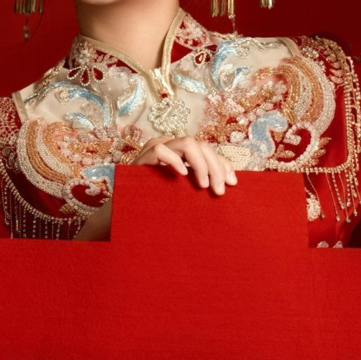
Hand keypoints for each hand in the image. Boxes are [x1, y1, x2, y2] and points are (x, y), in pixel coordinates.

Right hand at [74, 136, 237, 240]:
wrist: (127, 216)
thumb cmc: (158, 205)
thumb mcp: (185, 193)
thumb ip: (201, 183)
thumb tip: (232, 183)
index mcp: (180, 152)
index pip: (208, 149)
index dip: (223, 164)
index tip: (233, 183)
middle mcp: (169, 145)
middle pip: (201, 145)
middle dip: (215, 167)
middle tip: (220, 191)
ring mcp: (154, 149)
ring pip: (186, 142)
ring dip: (201, 164)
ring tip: (203, 186)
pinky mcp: (141, 159)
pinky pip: (160, 151)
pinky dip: (174, 161)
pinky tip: (182, 176)